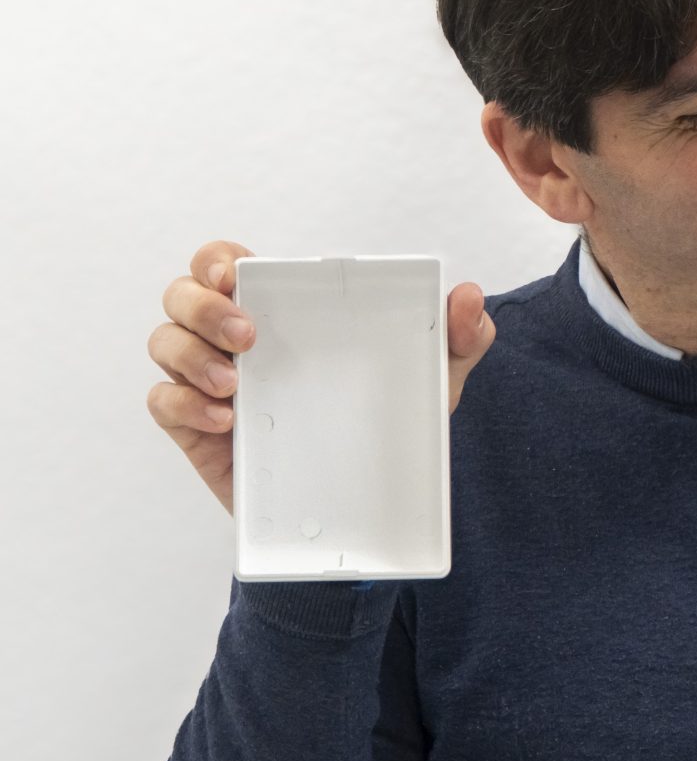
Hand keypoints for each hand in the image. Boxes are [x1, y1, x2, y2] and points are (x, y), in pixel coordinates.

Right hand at [146, 241, 497, 515]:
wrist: (365, 502)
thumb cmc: (386, 421)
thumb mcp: (431, 379)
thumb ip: (459, 336)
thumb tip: (470, 296)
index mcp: (279, 310)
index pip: (225, 263)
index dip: (217, 259)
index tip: (236, 273)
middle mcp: (233, 338)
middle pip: (181, 295)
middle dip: (201, 305)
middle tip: (249, 335)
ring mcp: (209, 381)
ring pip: (163, 342)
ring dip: (190, 355)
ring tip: (237, 386)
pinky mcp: (196, 428)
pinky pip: (162, 403)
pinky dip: (185, 404)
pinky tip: (227, 419)